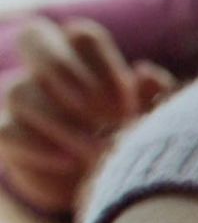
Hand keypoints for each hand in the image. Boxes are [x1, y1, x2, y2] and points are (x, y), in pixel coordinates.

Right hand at [0, 18, 174, 213]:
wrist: (108, 185)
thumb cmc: (135, 139)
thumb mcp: (156, 119)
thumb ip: (158, 95)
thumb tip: (144, 73)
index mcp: (85, 58)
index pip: (82, 37)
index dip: (104, 66)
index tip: (128, 104)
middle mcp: (47, 71)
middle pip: (34, 37)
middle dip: (67, 72)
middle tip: (102, 114)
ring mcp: (25, 101)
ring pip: (19, 91)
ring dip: (61, 123)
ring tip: (97, 151)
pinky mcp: (12, 138)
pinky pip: (6, 132)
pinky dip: (37, 148)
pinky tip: (70, 163)